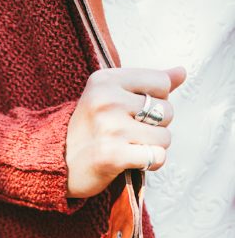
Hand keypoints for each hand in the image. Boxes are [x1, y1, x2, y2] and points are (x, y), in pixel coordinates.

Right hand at [65, 66, 186, 198]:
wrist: (55, 164)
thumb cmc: (88, 130)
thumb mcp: (110, 97)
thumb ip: (146, 84)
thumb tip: (182, 72)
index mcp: (105, 80)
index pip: (162, 83)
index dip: (156, 101)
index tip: (133, 112)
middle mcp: (107, 101)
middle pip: (166, 110)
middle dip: (156, 126)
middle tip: (130, 134)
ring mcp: (109, 129)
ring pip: (164, 137)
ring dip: (154, 147)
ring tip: (132, 148)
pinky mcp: (112, 156)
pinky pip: (156, 157)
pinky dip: (151, 163)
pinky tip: (134, 162)